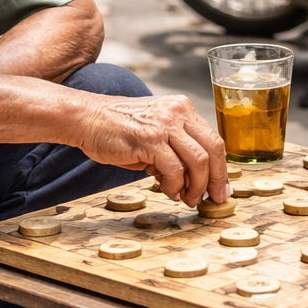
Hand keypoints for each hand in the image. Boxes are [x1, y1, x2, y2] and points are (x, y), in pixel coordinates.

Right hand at [78, 94, 226, 205]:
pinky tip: (169, 192)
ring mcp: (165, 124)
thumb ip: (175, 151)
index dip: (220, 167)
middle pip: (213, 148)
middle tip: (215, 198)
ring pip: (198, 160)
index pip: (213, 139)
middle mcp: (178, 112)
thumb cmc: (118, 129)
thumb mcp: (155, 133)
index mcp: (183, 108)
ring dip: (196, 186)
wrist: (86, 119)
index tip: (221, 187)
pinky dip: (175, 186)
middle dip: (217, 178)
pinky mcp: (150, 139)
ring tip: (188, 199)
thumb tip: (192, 181)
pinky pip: (174, 169)